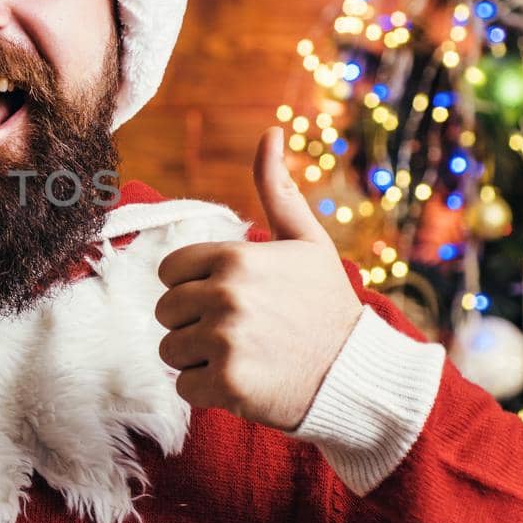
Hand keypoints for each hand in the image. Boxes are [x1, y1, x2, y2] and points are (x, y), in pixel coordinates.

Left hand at [154, 126, 363, 429]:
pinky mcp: (226, 384)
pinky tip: (245, 381)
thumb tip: (271, 132)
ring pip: (170, 350)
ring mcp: (224, 341)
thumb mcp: (306, 240)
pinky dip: (207, 390)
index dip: (194, 286)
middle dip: (194, 323)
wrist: (356, 374)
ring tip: (244, 355)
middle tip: (241, 331)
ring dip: (199, 358)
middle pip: (166, 311)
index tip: (229, 298)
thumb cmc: (326, 304)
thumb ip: (276, 189)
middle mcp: (225, 295)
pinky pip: (183, 385)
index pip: (170, 271)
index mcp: (235, 257)